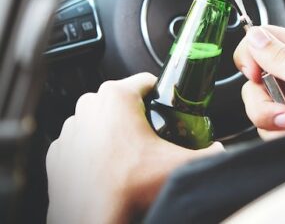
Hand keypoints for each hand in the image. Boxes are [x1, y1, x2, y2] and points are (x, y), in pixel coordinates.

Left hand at [46, 73, 222, 223]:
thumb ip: (210, 152)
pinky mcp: (57, 152)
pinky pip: (80, 140)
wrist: (94, 219)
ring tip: (128, 154)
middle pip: (122, 100)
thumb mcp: (180, 164)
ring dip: (113, 130)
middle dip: (137, 113)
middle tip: (151, 136)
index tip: (166, 108)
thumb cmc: (129, 188)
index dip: (162, 94)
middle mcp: (88, 105)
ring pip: (99, 119)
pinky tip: (107, 165)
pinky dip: (92, 148)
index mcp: (117, 96)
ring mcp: (70, 129)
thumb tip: (220, 150)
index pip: (146, 81)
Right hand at [233, 26, 284, 138]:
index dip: (251, 54)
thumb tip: (254, 36)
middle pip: (255, 75)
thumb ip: (281, 57)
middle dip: (263, 97)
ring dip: (270, 117)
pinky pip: (265, 122)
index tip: (254, 74)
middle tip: (284, 109)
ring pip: (258, 101)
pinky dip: (276, 131)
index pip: (264, 37)